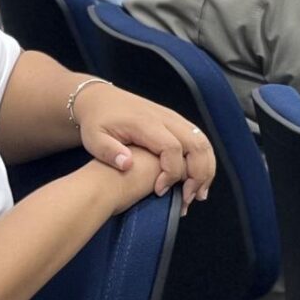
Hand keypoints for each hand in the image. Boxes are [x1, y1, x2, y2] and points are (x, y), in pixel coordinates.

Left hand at [74, 83, 215, 204]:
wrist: (101, 99)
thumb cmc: (97, 122)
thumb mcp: (93, 138)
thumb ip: (108, 152)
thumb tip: (127, 165)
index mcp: (145, 123)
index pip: (172, 147)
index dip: (171, 172)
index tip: (160, 191)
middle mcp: (165, 118)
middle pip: (196, 144)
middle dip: (198, 174)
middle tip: (189, 199)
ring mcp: (173, 118)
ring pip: (202, 142)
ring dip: (206, 169)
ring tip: (199, 194)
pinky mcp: (176, 122)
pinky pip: (199, 139)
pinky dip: (204, 160)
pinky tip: (197, 180)